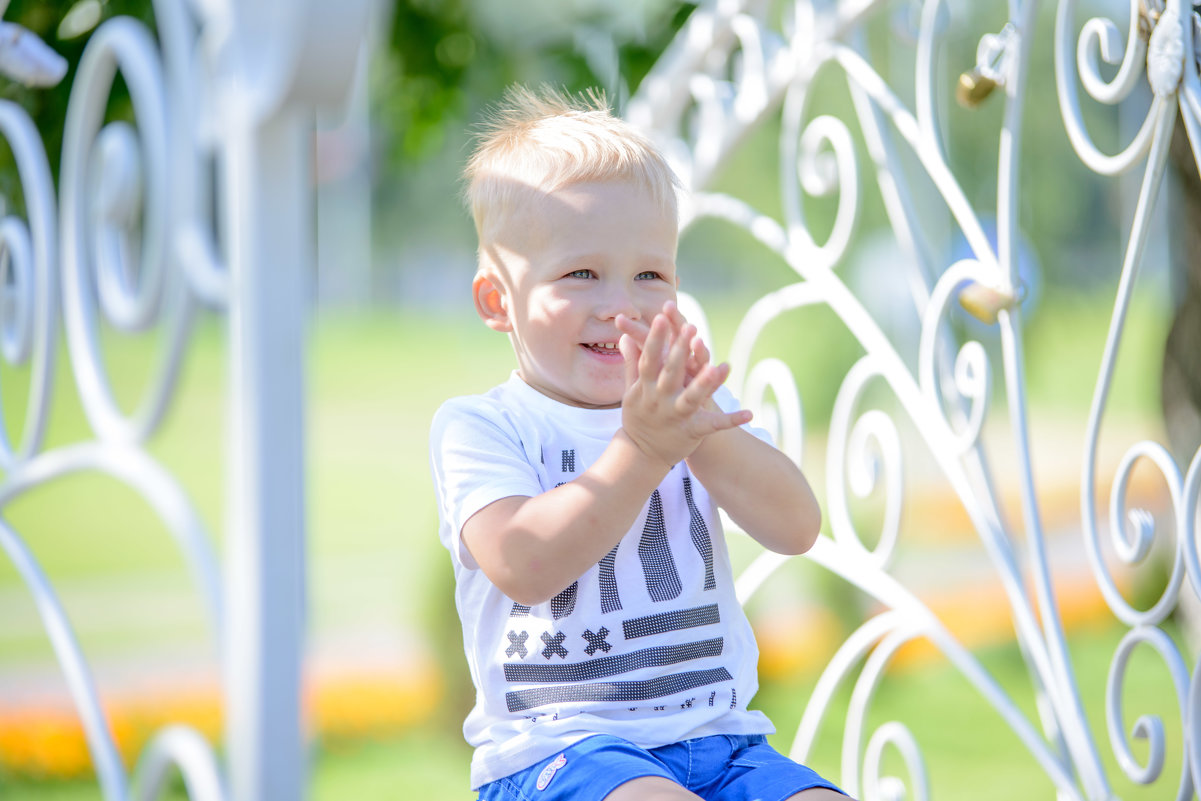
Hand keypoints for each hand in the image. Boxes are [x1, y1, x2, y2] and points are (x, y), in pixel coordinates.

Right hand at [617, 309, 750, 468]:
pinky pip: (713, 426)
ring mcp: (675, 416)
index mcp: (645, 387)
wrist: (641, 454)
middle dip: (680, 350)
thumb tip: (624, 336)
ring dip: (705, 383)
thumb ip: (631, 362)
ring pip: (691, 398)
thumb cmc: (638, 416)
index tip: (659, 317)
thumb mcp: (631, 390)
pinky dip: (730, 420)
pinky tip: (749, 413)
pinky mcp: (691, 431)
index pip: (649, 358)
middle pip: (671, 372)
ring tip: (718, 368)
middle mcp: (659, 400)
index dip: (654, 338)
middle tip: (691, 326)